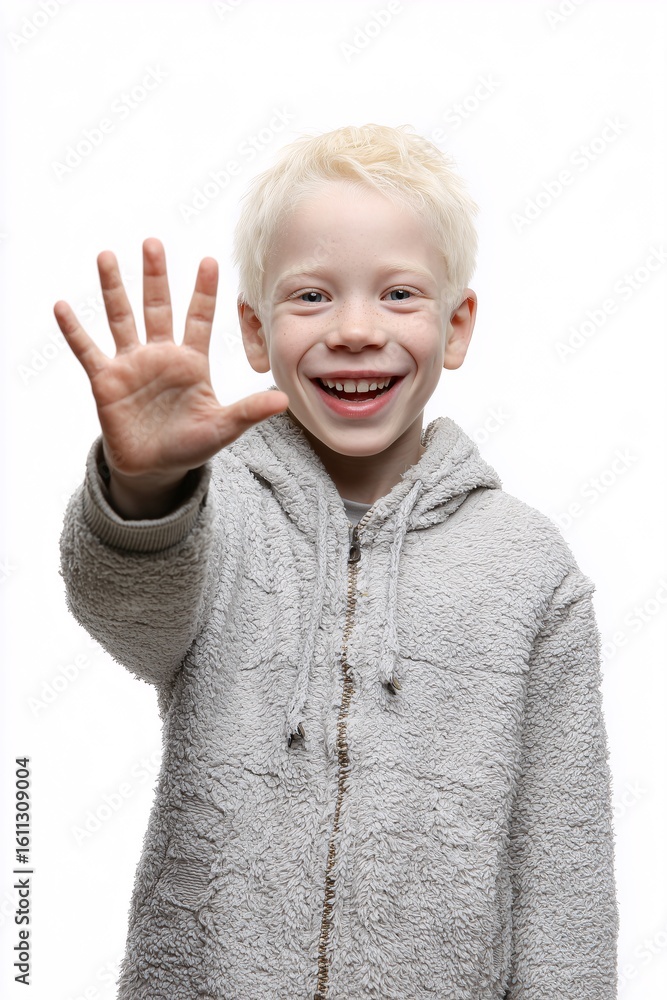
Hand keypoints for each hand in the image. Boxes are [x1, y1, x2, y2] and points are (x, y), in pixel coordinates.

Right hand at [54, 238, 288, 485]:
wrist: (154, 468)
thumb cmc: (190, 445)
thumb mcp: (222, 429)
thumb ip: (248, 412)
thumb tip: (283, 402)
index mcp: (191, 362)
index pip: (199, 319)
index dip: (204, 291)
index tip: (210, 260)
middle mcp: (161, 355)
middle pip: (157, 307)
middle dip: (155, 276)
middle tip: (153, 242)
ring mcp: (131, 364)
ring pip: (121, 318)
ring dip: (113, 288)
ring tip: (106, 256)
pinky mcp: (105, 380)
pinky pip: (87, 350)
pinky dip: (75, 330)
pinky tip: (62, 306)